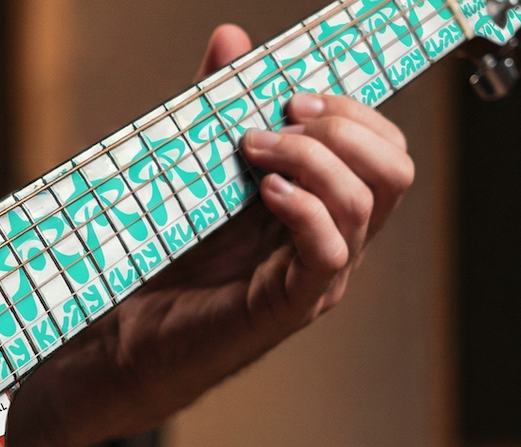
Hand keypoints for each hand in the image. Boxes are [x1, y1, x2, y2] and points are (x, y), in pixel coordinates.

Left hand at [7, 25, 413, 446]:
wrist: (126, 335)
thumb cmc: (165, 257)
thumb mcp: (196, 169)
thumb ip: (218, 107)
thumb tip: (231, 38)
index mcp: (321, 207)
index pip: (381, 149)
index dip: (352, 110)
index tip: (292, 93)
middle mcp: (333, 241)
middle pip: (394, 171)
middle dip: (344, 128)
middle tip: (281, 118)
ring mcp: (317, 277)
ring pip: (367, 204)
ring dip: (314, 159)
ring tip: (254, 150)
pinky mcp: (288, 305)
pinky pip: (328, 252)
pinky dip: (305, 210)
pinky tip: (266, 191)